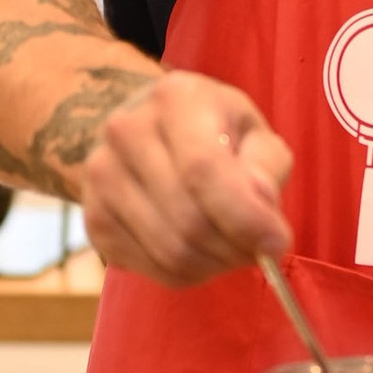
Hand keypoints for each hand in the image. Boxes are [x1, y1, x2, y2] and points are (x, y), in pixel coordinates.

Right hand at [79, 71, 294, 286]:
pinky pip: (154, 270)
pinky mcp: (95, 220)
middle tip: (260, 247)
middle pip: (189, 220)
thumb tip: (260, 205)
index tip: (278, 243)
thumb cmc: (213, 130)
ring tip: (233, 246)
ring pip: (172, 253)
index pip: (203, 170)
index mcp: (175, 99)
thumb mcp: (252, 130)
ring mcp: (102, 177)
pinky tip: (203, 250)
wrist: (146, 129)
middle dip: (237, 247)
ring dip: (216, 264)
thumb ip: (266, 164)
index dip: (244, 216)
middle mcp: (127, 132)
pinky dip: (190, 273)